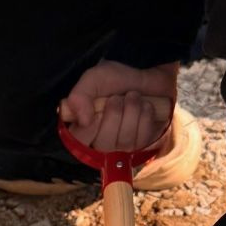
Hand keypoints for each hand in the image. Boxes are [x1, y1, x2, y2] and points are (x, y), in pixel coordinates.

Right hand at [60, 60, 177, 154]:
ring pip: (125, 140)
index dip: (89, 128)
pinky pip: (142, 138)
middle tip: (118, 97)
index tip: (98, 112)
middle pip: (104, 143)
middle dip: (115, 113)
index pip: (79, 141)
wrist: (146, 79)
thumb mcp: (94, 79)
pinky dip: (145, 116)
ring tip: (132, 97)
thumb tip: (83, 121)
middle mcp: (100, 142)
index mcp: (83, 127)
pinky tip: (144, 106)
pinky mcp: (141, 145)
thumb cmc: (116, 80)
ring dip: (132, 110)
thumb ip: (80, 96)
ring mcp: (121, 147)